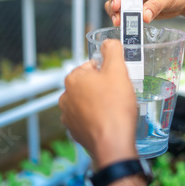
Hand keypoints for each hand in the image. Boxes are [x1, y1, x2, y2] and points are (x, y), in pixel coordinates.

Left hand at [59, 40, 137, 169]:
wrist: (113, 143)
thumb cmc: (115, 107)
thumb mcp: (118, 71)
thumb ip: (113, 51)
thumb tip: (109, 42)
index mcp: (73, 78)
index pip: (91, 66)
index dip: (107, 71)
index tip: (117, 80)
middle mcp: (65, 96)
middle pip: (89, 84)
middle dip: (102, 87)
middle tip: (118, 94)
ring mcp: (68, 116)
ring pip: (87, 102)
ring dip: (99, 103)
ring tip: (114, 109)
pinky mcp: (74, 131)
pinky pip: (87, 118)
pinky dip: (97, 118)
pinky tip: (109, 121)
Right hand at [105, 0, 184, 25]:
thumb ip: (154, 7)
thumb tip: (143, 17)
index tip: (116, 7)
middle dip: (114, 8)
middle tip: (118, 20)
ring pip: (118, 5)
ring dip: (117, 14)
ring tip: (120, 24)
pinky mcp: (137, 7)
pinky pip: (126, 13)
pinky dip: (124, 19)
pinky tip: (126, 25)